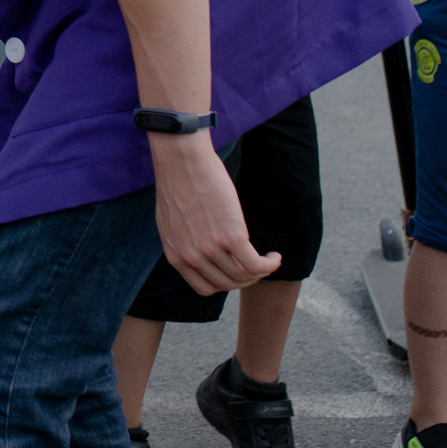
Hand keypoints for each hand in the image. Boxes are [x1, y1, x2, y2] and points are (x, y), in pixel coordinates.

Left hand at [150, 132, 280, 295]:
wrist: (181, 160)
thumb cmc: (178, 184)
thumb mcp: (172, 223)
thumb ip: (184, 243)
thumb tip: (200, 254)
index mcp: (175, 256)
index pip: (205, 287)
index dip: (225, 283)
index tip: (236, 272)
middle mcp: (192, 257)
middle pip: (228, 284)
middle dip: (246, 279)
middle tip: (257, 265)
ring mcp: (211, 248)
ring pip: (244, 277)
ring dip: (261, 271)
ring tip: (268, 259)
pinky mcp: (231, 236)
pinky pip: (256, 265)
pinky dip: (270, 264)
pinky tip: (274, 256)